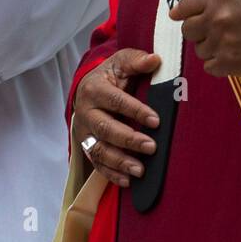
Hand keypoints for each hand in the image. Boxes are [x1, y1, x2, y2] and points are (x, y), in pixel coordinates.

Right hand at [71, 49, 160, 187]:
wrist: (89, 87)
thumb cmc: (111, 75)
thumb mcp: (121, 62)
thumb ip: (136, 60)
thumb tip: (155, 60)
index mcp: (94, 89)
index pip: (116, 101)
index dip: (135, 111)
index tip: (155, 121)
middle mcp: (86, 112)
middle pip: (106, 129)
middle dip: (129, 140)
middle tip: (151, 147)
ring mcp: (84, 132)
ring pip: (99, 150)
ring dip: (120, 162)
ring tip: (140, 170)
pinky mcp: (86, 146)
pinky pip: (97, 164)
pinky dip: (111, 174)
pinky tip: (128, 181)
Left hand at [168, 0, 240, 76]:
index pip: (184, 6)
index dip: (181, 12)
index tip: (179, 16)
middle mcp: (217, 19)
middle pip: (187, 30)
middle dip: (196, 31)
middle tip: (212, 30)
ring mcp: (222, 42)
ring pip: (198, 50)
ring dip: (209, 48)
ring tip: (228, 42)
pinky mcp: (228, 63)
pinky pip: (209, 66)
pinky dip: (218, 63)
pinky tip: (231, 54)